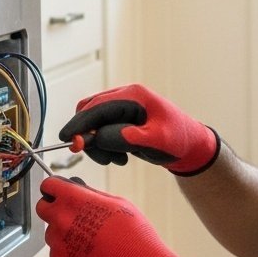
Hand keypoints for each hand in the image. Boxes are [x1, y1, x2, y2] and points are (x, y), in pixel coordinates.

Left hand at [36, 176, 199, 256]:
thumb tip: (77, 192)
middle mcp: (61, 221)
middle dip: (55, 209)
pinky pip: (58, 255)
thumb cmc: (134, 236)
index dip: (55, 188)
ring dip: (64, 235)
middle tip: (74, 217)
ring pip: (52, 234)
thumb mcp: (117, 203)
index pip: (49, 185)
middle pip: (43, 209)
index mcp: (74, 200)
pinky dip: (69, 255)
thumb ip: (90, 196)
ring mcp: (58, 244)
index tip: (58, 192)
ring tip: (90, 242)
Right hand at [58, 83, 219, 174]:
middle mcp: (125, 98)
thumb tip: (99, 136)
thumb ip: (128, 137)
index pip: (98, 106)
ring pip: (93, 124)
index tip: (67, 139)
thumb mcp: (156, 140)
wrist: (190, 146)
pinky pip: (101, 132)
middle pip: (90, 112)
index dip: (80, 123)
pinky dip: (104, 147)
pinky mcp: (121, 122)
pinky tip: (120, 158)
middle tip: (98, 157)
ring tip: (118, 160)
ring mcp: (122, 110)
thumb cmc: (178, 139)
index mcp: (134, 96)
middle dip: (88, 136)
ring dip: (98, 145)